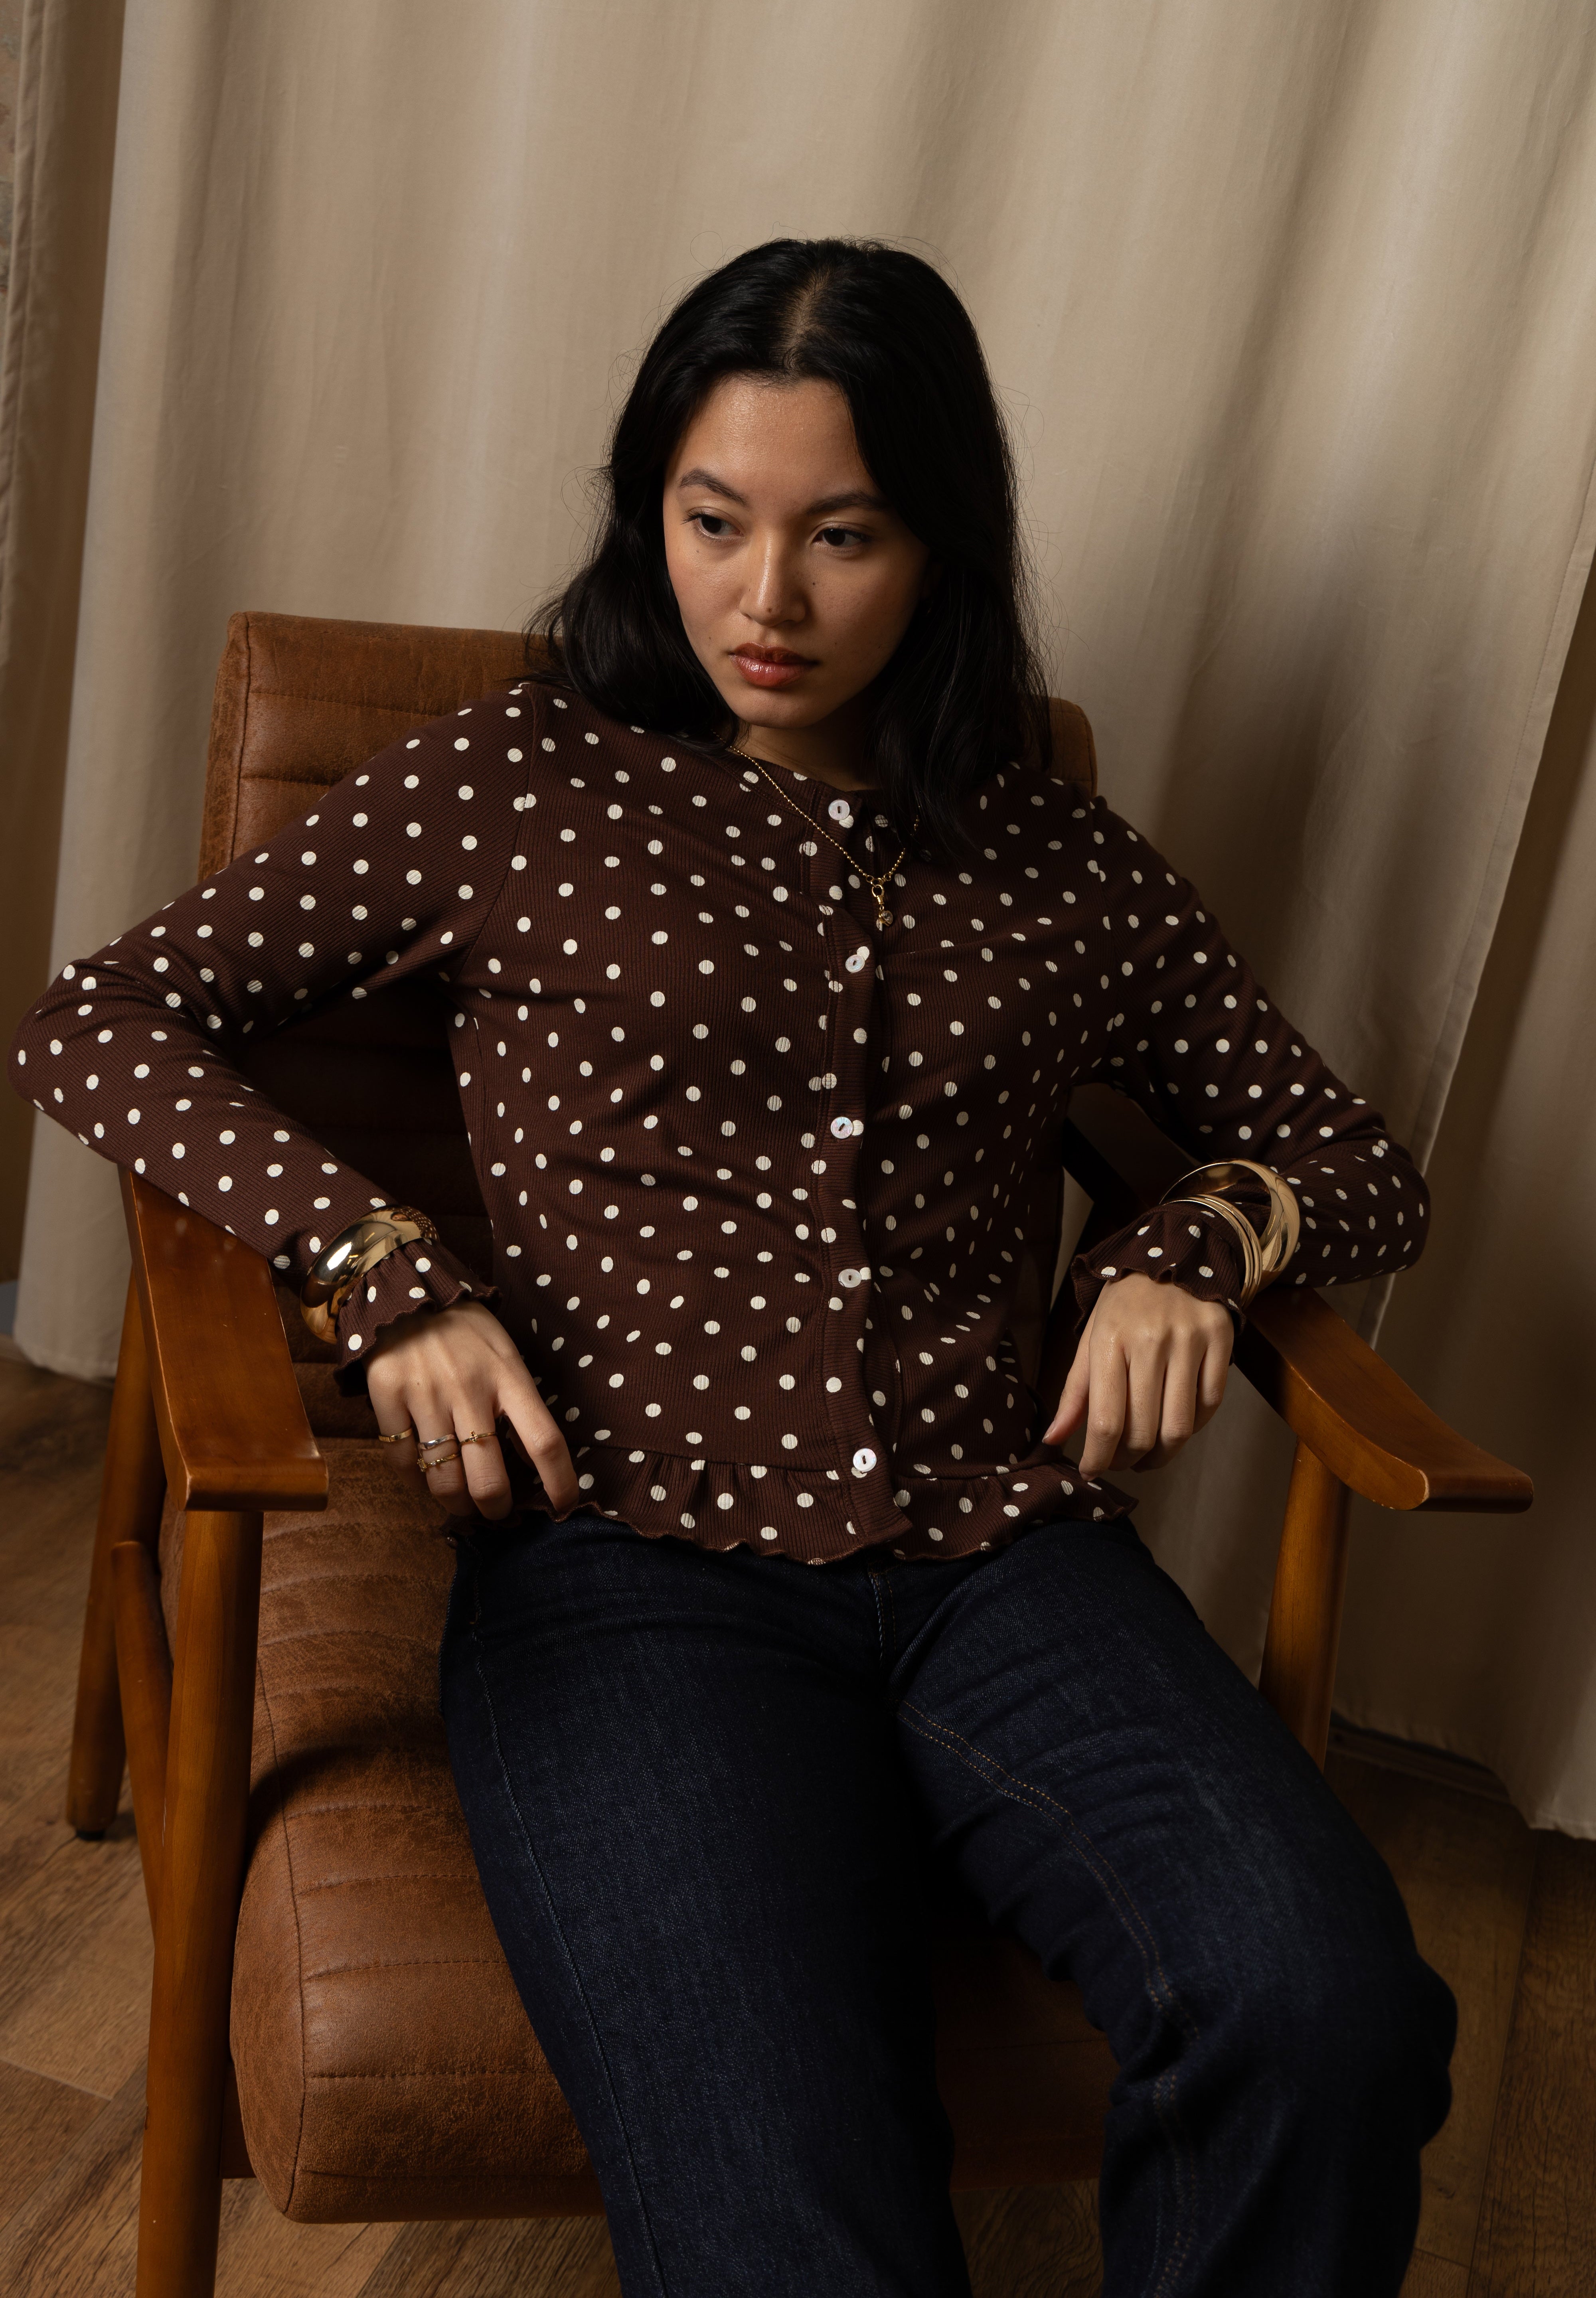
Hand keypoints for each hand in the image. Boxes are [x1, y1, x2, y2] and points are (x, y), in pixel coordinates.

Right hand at [364, 1298, 578, 1519]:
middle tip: (496, 1510)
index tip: (564, 1507)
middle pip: (489, 1477)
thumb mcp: (504, 1354)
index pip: (545, 1441)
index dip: (559, 1483)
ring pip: (443, 1479)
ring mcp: (425, 1394)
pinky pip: (403, 1462)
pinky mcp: (387, 1396)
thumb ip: (517, 1402)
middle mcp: (469, 1388)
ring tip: (461, 1501)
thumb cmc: (464, 1330)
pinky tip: (424, 1475)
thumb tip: (532, 1464)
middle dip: (496, 1508)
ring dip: (456, 1503)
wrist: (405, 1288)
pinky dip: (415, 1480)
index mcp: (509, 1376)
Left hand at [1042, 1272, 1232, 1475]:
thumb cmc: (1125, 1304)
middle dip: (1128, 1461)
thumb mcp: (1092, 1338)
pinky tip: (1176, 1424)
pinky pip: (1210, 1404)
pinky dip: (1194, 1426)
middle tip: (1120, 1463)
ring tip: (1148, 1457)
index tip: (1092, 1470)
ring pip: (1180, 1427)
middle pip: (1144, 1431)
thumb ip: (1075, 1392)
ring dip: (1162, 1455)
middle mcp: (1150, 1341)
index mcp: (1110, 1340)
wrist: (1174, 1253)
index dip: (1098, 1458)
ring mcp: (1190, 1341)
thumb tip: (1053, 1440)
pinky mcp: (1221, 1340)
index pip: (1105, 1421)